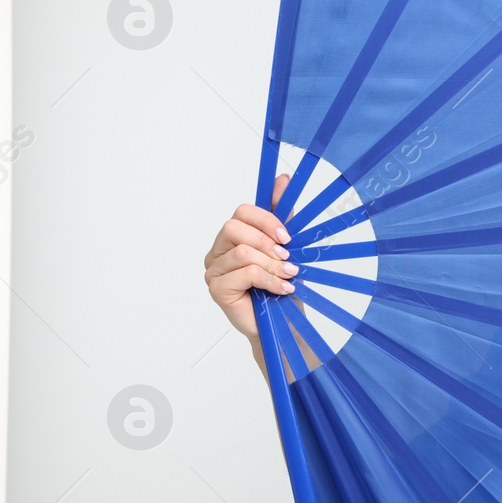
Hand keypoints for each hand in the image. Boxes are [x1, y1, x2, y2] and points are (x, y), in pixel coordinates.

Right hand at [203, 173, 297, 342]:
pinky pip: (244, 273)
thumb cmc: (282, 285)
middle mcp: (218, 251)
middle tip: (287, 259)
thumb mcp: (287, 246)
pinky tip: (281, 290)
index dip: (266, 220)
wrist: (283, 323)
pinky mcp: (217, 289)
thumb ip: (282, 214)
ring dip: (272, 265)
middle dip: (266, 242)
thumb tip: (283, 179)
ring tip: (288, 277)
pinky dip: (269, 281)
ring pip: (242, 253)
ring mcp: (214, 270)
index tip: (287, 236)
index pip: (242, 212)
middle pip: (234, 228)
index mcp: (234, 237)